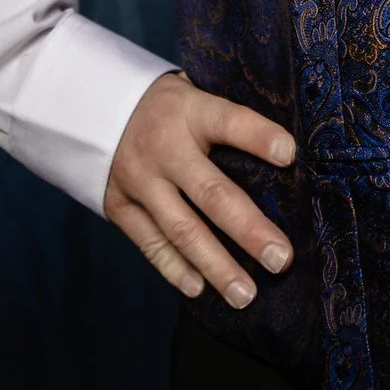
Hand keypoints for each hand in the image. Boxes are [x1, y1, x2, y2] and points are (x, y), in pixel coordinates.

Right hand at [103, 69, 296, 306]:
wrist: (98, 110)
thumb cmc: (171, 107)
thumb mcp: (197, 95)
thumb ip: (230, 121)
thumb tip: (287, 154)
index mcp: (191, 110)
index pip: (230, 121)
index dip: (259, 137)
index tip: (291, 155)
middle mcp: (164, 147)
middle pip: (211, 193)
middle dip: (248, 230)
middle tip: (280, 260)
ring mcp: (139, 180)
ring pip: (182, 230)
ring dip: (216, 266)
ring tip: (246, 295)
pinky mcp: (120, 206)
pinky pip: (151, 244)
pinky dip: (176, 269)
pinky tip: (201, 289)